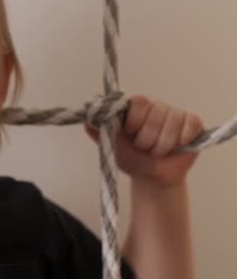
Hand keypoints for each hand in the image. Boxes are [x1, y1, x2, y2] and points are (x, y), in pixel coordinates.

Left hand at [85, 94, 203, 186]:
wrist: (152, 177)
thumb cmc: (131, 158)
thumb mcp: (110, 145)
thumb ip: (97, 130)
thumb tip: (86, 118)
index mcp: (136, 108)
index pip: (138, 101)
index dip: (134, 120)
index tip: (130, 133)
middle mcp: (156, 106)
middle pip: (155, 114)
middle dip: (146, 139)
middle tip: (144, 147)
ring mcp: (175, 113)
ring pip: (171, 125)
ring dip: (161, 146)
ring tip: (157, 151)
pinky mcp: (193, 123)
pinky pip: (189, 127)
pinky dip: (180, 142)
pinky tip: (175, 147)